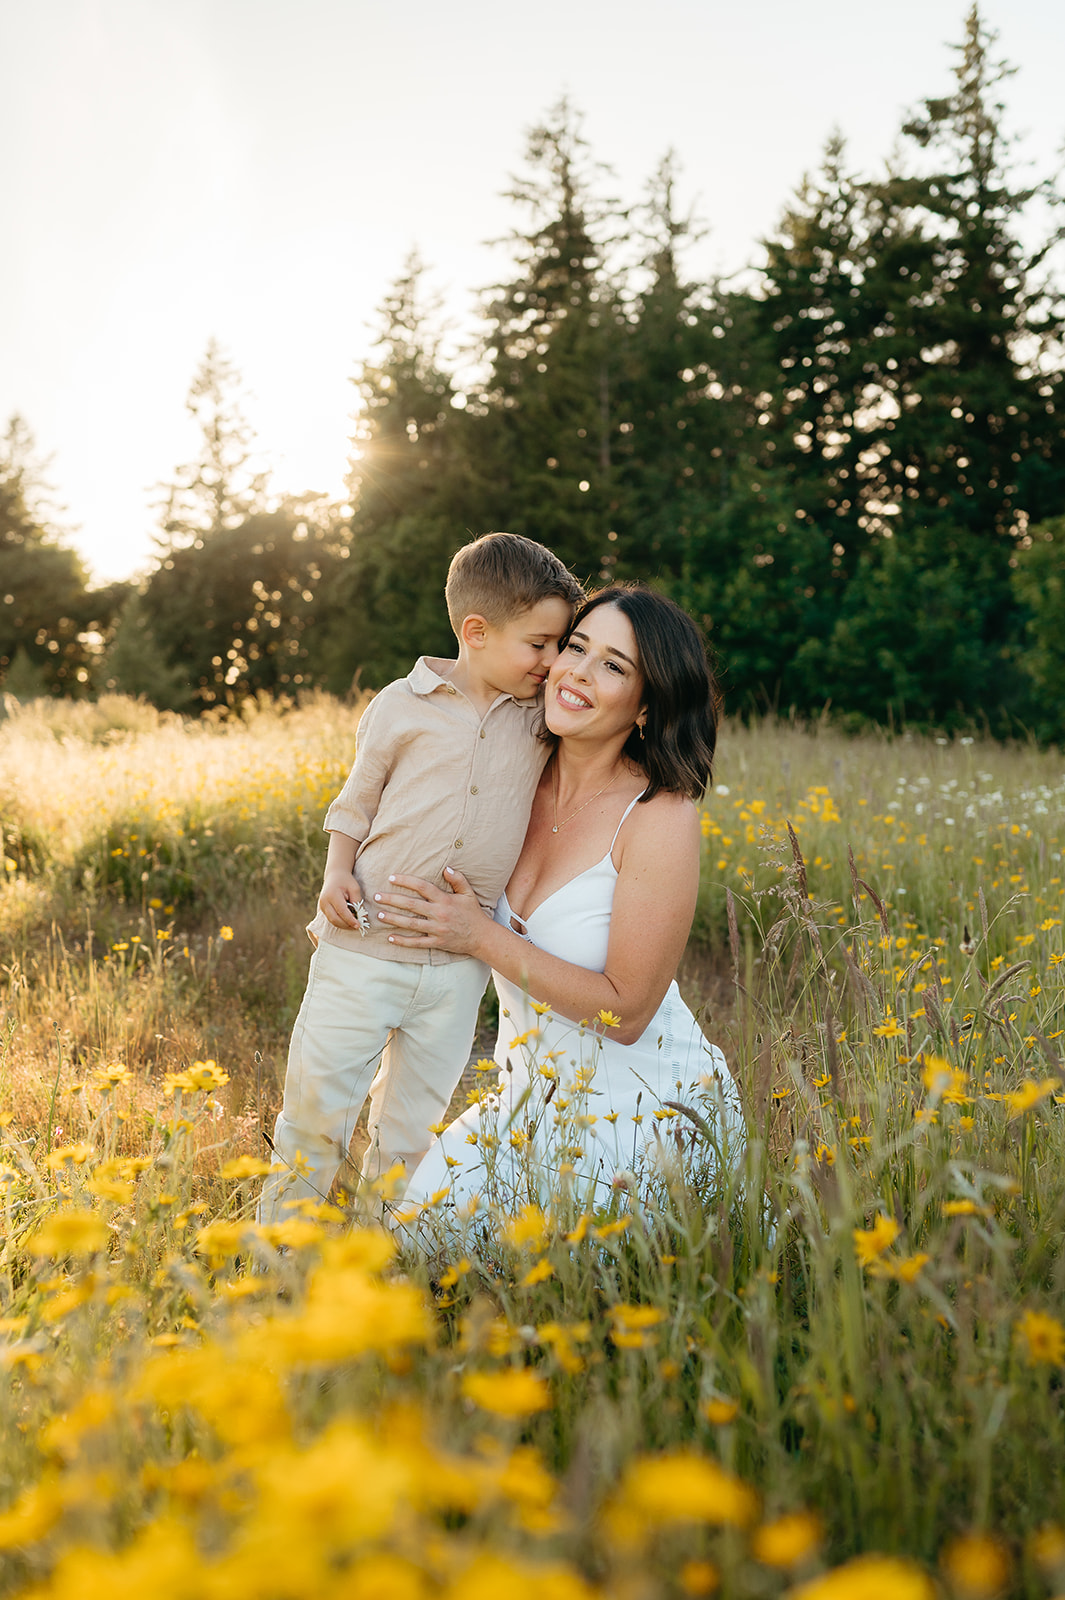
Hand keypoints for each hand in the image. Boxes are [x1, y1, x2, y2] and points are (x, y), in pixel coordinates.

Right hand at [319, 868, 366, 931]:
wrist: (335, 875)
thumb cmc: (346, 881)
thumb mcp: (355, 889)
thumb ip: (357, 902)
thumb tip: (362, 917)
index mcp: (332, 895)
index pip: (342, 911)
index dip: (350, 920)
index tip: (359, 925)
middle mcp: (324, 902)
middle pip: (335, 919)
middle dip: (346, 925)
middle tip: (358, 926)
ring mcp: (321, 906)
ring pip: (332, 921)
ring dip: (343, 925)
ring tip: (354, 925)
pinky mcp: (322, 908)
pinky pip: (330, 919)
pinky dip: (339, 922)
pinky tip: (348, 922)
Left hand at [374, 868, 488, 955]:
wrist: (482, 937)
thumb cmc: (473, 913)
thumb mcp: (468, 894)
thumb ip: (458, 879)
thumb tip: (446, 868)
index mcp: (445, 900)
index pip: (422, 887)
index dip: (406, 881)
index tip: (391, 878)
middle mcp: (439, 914)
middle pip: (411, 905)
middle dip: (392, 900)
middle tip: (376, 896)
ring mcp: (437, 929)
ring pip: (411, 924)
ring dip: (394, 919)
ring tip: (379, 915)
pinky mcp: (437, 942)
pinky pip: (417, 942)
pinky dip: (403, 941)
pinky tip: (390, 938)